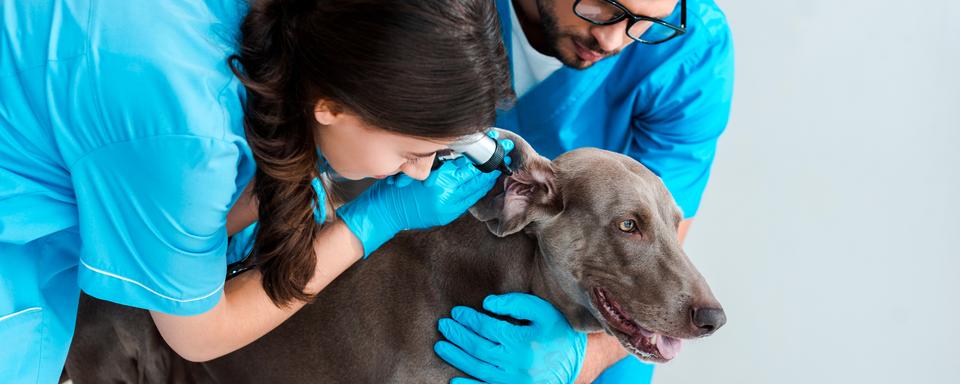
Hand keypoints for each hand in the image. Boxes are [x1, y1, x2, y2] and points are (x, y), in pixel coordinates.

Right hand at [336, 155, 501, 257]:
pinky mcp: (445, 216)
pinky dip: (474, 190)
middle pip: (477, 181)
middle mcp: (446, 199)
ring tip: (494, 165)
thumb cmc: (393, 189)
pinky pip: (466, 201)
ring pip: (474, 192)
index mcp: (439, 184)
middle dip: (490, 166)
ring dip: (484, 178)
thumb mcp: (416, 168)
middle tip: (503, 149)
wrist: (382, 213)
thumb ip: (440, 164)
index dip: (484, 155)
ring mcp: (447, 210)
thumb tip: (461, 157)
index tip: (496, 143)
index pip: (469, 168)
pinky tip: (478, 181)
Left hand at [434, 293, 586, 383]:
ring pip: (478, 368)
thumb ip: (516, 303)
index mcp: (521, 340)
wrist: (579, 362)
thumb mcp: (543, 312)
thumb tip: (487, 303)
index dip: (468, 319)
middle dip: (457, 335)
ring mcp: (514, 380)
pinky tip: (454, 380)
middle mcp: (515, 362)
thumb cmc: (558, 332)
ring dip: (457, 357)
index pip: (486, 327)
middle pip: (478, 347)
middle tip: (443, 326)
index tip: (456, 312)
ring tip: (441, 346)